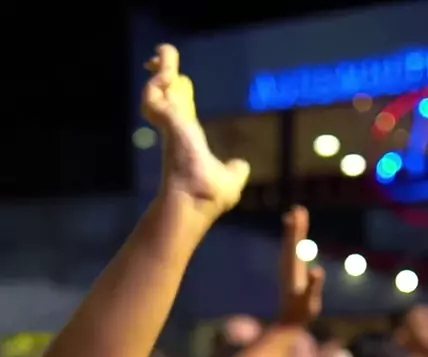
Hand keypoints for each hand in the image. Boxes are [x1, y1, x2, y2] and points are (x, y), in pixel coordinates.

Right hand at [142, 45, 249, 215]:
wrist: (196, 202)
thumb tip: (241, 165)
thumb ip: (235, 169)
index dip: (178, 97)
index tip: (177, 83)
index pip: (181, 113)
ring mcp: (168, 125)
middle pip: (166, 96)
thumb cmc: (210, 196)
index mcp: (188, 141)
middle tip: (160, 56)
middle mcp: (175, 131)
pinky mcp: (166, 120)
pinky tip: (166, 66)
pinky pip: (154, 92)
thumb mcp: (231, 180)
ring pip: (156, 88)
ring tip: (163, 51)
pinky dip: (161, 75)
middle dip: (163, 74)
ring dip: (162, 67)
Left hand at [279, 206, 323, 326]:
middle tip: (298, 208)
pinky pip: (293, 251)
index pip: (294, 244)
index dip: (296, 229)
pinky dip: (294, 240)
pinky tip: (296, 236)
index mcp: (292, 268)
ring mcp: (288, 268)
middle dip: (295, 224)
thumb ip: (313, 286)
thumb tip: (317, 272)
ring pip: (290, 244)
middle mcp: (288, 265)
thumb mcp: (309, 300)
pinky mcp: (290, 272)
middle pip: (291, 240)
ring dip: (294, 229)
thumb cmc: (301, 311)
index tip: (298, 214)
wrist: (290, 321)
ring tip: (295, 215)